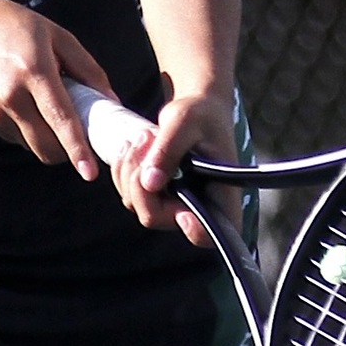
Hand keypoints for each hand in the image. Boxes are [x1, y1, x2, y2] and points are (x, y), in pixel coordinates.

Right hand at [0, 0, 114, 174]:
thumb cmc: (10, 25)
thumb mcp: (56, 36)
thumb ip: (87, 69)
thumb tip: (110, 101)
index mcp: (34, 71)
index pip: (61, 120)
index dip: (77, 149)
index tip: (90, 172)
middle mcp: (12, 97)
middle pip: (46, 147)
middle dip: (66, 151)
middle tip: (76, 136)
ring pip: (32, 146)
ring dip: (46, 138)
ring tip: (43, 106)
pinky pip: (16, 137)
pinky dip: (28, 130)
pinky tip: (23, 103)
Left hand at [109, 90, 243, 248]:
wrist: (198, 110)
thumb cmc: (201, 114)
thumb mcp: (186, 122)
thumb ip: (169, 150)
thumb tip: (150, 183)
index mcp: (221, 197)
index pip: (209, 235)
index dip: (195, 232)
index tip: (183, 214)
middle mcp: (197, 209)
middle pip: (155, 217)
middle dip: (139, 181)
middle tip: (144, 140)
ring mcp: (174, 205)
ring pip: (136, 204)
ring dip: (129, 170)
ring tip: (143, 136)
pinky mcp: (158, 196)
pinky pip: (129, 193)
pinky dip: (124, 170)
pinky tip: (134, 145)